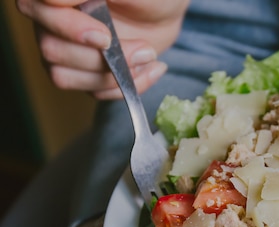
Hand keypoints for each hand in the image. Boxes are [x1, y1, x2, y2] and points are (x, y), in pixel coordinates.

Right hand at [15, 0, 188, 99]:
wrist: (167, 13)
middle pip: (52, 50)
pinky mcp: (84, 72)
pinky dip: (125, 86)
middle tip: (144, 49)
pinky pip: (92, 92)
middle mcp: (50, 19)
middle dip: (102, 59)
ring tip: (148, 57)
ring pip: (65, 77)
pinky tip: (150, 69)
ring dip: (113, 77)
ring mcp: (65, 48)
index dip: (69, 28)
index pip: (37, 8)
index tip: (106, 37)